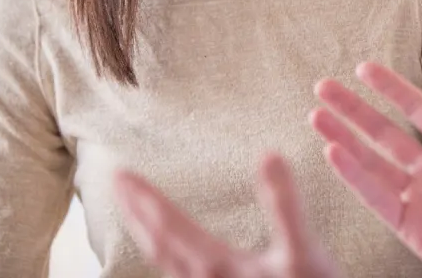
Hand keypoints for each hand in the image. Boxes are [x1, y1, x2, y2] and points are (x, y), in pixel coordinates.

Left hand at [114, 153, 342, 277]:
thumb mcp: (304, 251)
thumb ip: (285, 205)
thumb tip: (269, 156)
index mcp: (216, 266)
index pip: (169, 225)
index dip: (144, 198)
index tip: (121, 173)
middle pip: (158, 244)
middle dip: (137, 211)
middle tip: (117, 184)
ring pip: (165, 263)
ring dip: (148, 234)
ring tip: (137, 213)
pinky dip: (167, 259)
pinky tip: (174, 258)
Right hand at [311, 61, 421, 277]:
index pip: (417, 110)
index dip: (391, 89)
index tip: (363, 68)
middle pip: (384, 132)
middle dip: (353, 109)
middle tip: (323, 87)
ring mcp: (421, 198)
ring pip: (372, 162)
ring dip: (343, 138)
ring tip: (315, 115)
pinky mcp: (413, 227)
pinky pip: (377, 197)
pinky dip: (354, 176)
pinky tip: (333, 152)